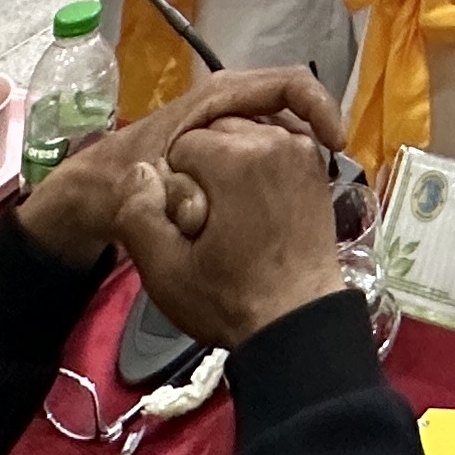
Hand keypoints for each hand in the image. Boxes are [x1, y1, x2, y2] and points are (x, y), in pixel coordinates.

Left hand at [6, 64, 342, 267]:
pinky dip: (282, 173)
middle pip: (293, 109)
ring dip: (298, 162)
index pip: (289, 83)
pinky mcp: (228, 151)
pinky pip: (268, 153)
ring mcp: (229, 126)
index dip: (320, 108)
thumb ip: (180, 186)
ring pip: (283, 134)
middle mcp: (229, 104)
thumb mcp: (146, 184)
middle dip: (311, 142)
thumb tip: (224, 190)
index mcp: (217, 97)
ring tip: (306, 202)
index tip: (337, 145)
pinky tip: (285, 208)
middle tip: (322, 186)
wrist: (88, 197)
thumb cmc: (114, 183)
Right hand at [112, 114, 348, 350]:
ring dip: (232, 165)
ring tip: (234, 218)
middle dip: (204, 169)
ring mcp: (301, 150)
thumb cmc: (229, 300)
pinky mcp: (316, 165)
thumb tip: (140, 169)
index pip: (182, 146)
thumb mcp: (165, 270)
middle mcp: (274, 140)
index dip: (177, 185)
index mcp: (236, 159)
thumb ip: (138, 213)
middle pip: (215, 133)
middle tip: (211, 223)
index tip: (191, 224)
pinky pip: (274, 144)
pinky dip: (260, 165)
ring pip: (245, 134)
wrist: (297, 322)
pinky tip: (256, 205)